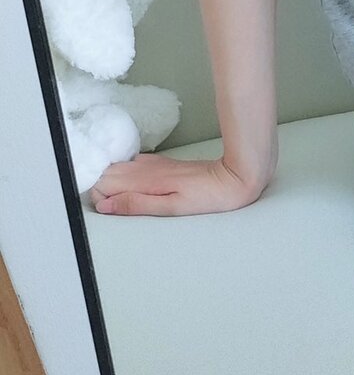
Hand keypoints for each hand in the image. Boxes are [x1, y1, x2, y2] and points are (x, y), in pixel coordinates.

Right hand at [89, 153, 264, 217]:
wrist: (233, 177)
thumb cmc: (207, 197)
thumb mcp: (171, 208)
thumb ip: (137, 205)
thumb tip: (105, 205)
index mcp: (145, 179)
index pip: (101, 183)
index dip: (99, 198)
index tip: (109, 210)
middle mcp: (145, 168)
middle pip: (106, 175)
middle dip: (102, 191)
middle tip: (116, 207)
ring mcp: (152, 164)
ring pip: (117, 170)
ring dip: (113, 185)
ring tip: (125, 201)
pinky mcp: (161, 164)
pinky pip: (132, 167)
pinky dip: (126, 178)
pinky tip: (136, 189)